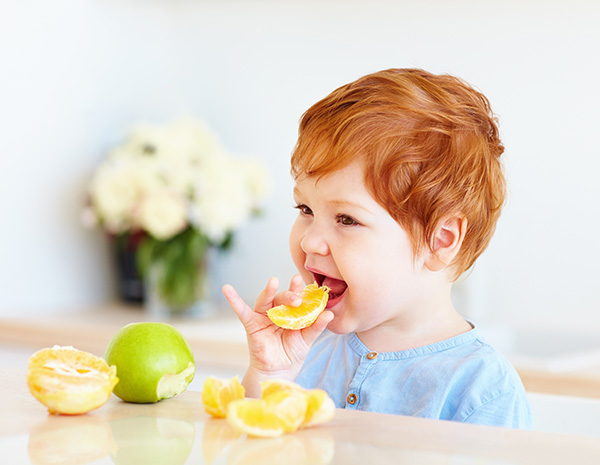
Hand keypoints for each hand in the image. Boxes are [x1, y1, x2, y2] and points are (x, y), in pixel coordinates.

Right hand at [222, 275, 332, 396]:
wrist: (279, 372)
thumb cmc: (292, 354)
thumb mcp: (307, 339)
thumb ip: (316, 326)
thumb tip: (329, 313)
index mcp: (291, 312)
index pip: (297, 297)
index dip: (301, 290)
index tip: (308, 283)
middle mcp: (277, 310)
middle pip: (282, 297)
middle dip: (289, 295)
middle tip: (298, 298)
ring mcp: (263, 316)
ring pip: (266, 300)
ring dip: (269, 290)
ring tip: (273, 281)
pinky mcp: (251, 325)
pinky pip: (242, 311)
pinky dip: (234, 300)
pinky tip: (227, 289)